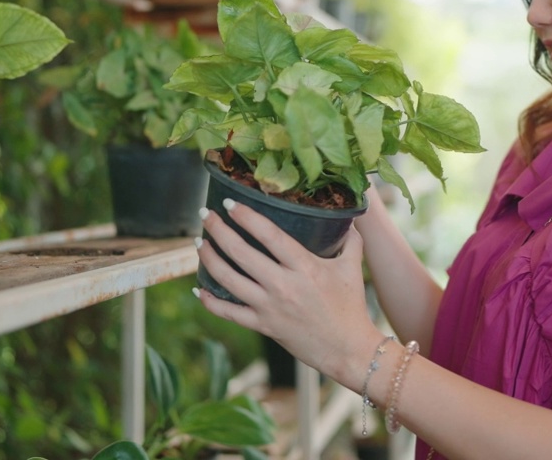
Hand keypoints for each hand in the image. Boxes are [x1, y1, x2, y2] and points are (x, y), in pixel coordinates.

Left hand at [196, 199, 384, 386]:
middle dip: (218, 230)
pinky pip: (229, 313)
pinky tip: (198, 289)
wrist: (347, 349)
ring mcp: (270, 307)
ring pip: (228, 279)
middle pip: (241, 253)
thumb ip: (351, 240)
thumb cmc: (350, 307)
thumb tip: (349, 218)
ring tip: (199, 242)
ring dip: (209, 259)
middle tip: (205, 214)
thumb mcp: (353, 268)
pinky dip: (210, 302)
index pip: (270, 235)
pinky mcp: (263, 326)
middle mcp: (283, 285)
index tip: (230, 203)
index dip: (247, 217)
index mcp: (305, 267)